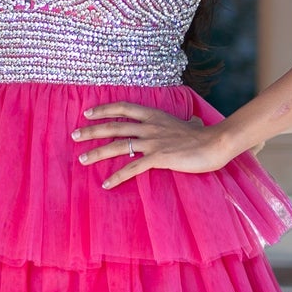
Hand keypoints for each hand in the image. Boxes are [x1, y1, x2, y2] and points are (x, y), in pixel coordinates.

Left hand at [71, 102, 240, 188]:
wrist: (216, 143)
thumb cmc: (205, 136)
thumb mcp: (191, 125)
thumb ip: (187, 124)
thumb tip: (194, 123)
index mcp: (155, 116)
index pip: (124, 108)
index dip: (104, 109)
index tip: (88, 113)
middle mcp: (150, 127)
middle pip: (114, 126)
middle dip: (92, 131)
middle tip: (74, 136)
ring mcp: (153, 142)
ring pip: (118, 146)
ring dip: (97, 153)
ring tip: (82, 160)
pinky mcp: (158, 158)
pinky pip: (133, 167)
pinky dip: (117, 176)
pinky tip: (106, 184)